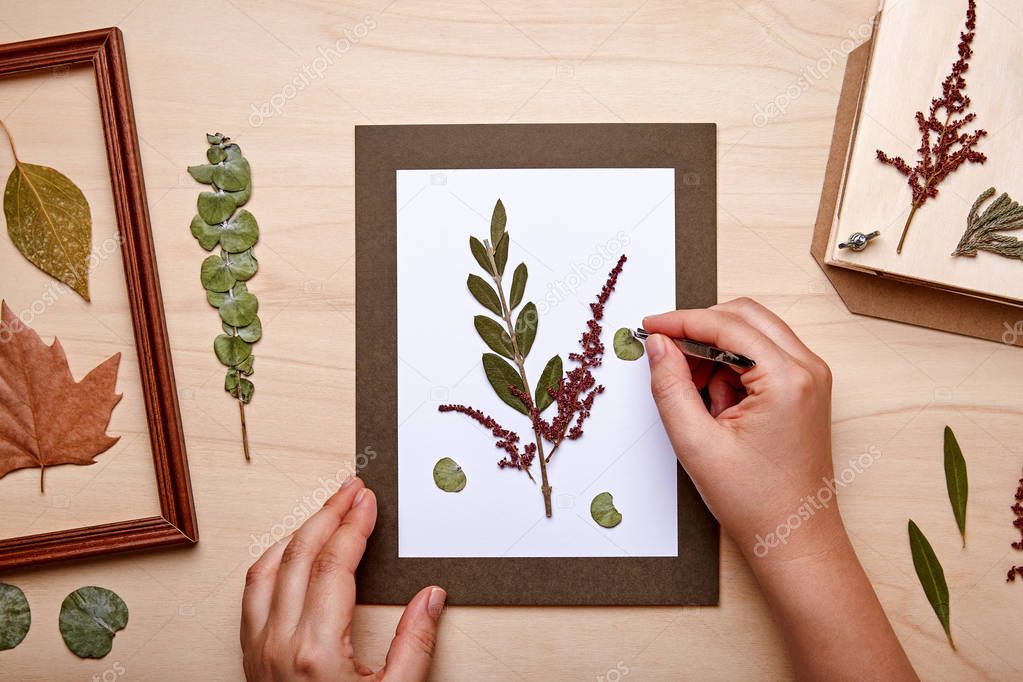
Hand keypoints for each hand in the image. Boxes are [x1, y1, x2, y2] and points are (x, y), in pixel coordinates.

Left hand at [241, 478, 445, 680]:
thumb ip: (415, 645)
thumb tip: (430, 598)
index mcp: (317, 650)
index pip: (334, 565)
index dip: (354, 525)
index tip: (367, 502)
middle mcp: (280, 643)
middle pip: (299, 555)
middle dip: (327, 514)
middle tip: (350, 490)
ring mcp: (259, 649)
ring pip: (267, 568)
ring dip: (298, 533)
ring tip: (325, 513)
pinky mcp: (251, 657)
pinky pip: (253, 593)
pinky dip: (273, 560)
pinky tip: (292, 552)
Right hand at [643, 298, 839, 561]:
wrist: (795, 537)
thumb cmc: (756, 501)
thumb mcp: (697, 443)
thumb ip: (670, 386)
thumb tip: (658, 344)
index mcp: (787, 379)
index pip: (726, 325)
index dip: (681, 320)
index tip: (649, 325)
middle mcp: (807, 369)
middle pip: (744, 316)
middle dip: (700, 330)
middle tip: (665, 354)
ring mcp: (810, 377)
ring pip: (752, 333)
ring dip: (716, 351)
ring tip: (698, 399)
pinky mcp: (804, 389)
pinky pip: (761, 356)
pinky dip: (732, 368)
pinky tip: (718, 406)